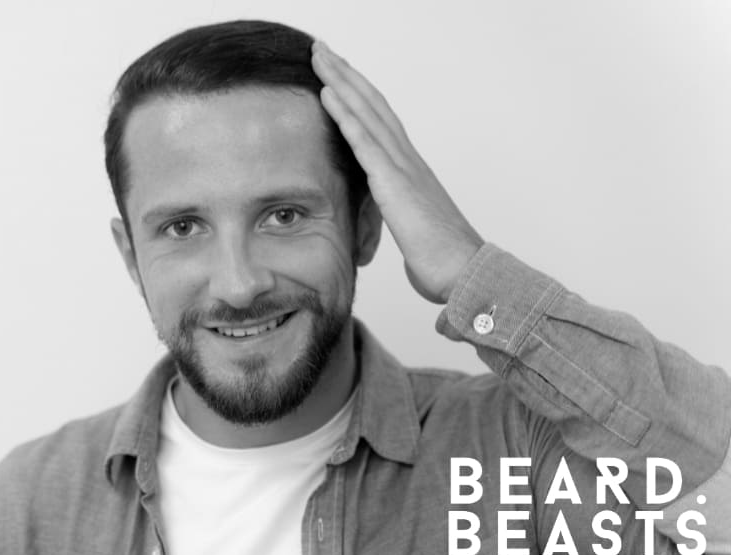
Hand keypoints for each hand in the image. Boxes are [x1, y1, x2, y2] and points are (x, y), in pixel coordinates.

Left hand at [311, 40, 482, 303]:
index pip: (380, 122)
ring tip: (319, 56)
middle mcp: (408, 161)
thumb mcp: (413, 233)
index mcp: (411, 171)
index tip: (337, 74)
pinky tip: (328, 94)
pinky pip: (365, 142)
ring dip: (341, 81)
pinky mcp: (395, 184)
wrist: (466, 275)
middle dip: (346, 74)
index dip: (358, 95)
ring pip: (368, 113)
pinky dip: (346, 115)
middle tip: (322, 49)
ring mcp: (403, 169)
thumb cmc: (444, 261)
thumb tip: (394, 223)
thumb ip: (399, 218)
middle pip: (373, 105)